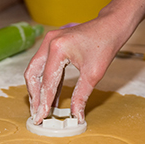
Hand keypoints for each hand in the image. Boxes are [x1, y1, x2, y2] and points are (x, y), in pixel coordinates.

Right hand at [24, 0, 144, 124]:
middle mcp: (49, 42)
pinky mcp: (52, 44)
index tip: (41, 118)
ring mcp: (49, 41)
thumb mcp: (93, 74)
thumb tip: (76, 116)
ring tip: (42, 108)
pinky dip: (46, 81)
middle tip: (37, 114)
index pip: (47, 81)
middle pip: (33, 74)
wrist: (111, 26)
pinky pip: (44, 65)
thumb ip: (81, 96)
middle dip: (34, 95)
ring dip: (38, 89)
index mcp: (58, 48)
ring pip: (35, 69)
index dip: (44, 102)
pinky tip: (51, 97)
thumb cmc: (105, 45)